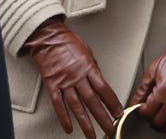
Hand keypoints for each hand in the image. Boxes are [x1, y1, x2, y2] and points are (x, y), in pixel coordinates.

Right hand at [26, 19, 123, 138]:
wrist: (47, 36)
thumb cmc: (66, 41)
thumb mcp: (87, 51)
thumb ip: (93, 68)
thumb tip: (100, 82)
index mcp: (88, 67)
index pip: (104, 89)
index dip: (112, 103)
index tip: (118, 113)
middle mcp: (77, 76)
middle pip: (92, 101)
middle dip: (103, 117)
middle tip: (110, 129)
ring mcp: (64, 82)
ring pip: (77, 106)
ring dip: (85, 123)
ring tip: (91, 135)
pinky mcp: (52, 84)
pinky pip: (58, 104)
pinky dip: (63, 117)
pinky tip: (69, 127)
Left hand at [130, 13, 165, 137]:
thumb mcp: (152, 71)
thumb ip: (142, 89)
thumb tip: (133, 101)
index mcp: (162, 92)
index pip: (147, 112)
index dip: (141, 112)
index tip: (140, 110)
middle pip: (159, 122)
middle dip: (151, 120)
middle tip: (150, 115)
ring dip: (164, 128)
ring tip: (160, 122)